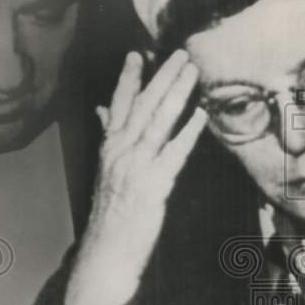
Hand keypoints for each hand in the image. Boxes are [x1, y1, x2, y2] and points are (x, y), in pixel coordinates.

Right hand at [65, 49, 205, 304]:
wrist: (107, 250)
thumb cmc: (111, 213)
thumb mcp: (106, 170)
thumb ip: (108, 136)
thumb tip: (103, 110)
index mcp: (109, 147)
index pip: (119, 104)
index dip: (129, 78)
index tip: (139, 54)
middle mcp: (120, 152)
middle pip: (143, 106)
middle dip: (161, 77)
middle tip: (179, 54)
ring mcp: (136, 167)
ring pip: (157, 122)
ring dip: (176, 94)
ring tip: (191, 72)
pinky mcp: (153, 185)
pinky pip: (173, 153)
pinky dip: (187, 133)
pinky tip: (200, 116)